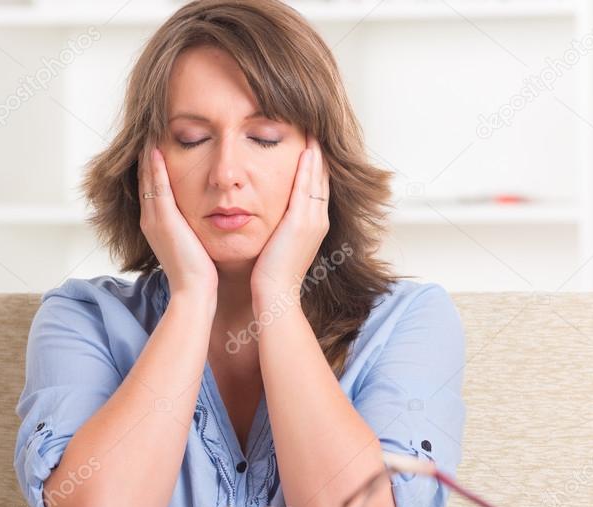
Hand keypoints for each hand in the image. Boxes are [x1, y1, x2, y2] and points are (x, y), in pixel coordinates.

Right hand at [137, 144, 218, 298]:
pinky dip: (155, 167)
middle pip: (144, 179)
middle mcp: (149, 220)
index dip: (152, 167)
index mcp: (156, 225)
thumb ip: (191, 229)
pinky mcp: (163, 220)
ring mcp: (154, 220)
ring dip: (147, 155)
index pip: (151, 188)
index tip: (156, 146)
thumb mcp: (192, 245)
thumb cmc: (200, 273)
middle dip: (146, 156)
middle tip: (148, 130)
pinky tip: (155, 149)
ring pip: (147, 179)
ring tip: (149, 131)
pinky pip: (157, 186)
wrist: (195, 291)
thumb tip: (200, 220)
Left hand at [249, 132, 329, 306]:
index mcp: (314, 224)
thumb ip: (279, 226)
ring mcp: (314, 220)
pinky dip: (308, 165)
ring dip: (316, 152)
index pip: (317, 185)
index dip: (315, 163)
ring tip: (313, 129)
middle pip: (322, 176)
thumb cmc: (269, 274)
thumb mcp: (278, 243)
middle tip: (314, 126)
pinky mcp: (302, 222)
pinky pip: (308, 186)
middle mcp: (319, 219)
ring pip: (318, 177)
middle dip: (319, 152)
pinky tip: (306, 147)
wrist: (274, 294)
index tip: (310, 142)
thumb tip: (270, 215)